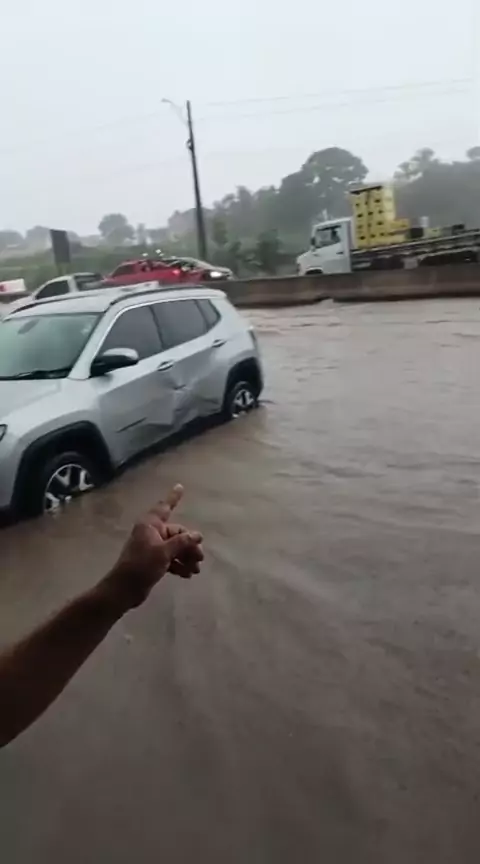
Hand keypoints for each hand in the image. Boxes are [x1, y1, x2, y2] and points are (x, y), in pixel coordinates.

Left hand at [107, 485, 203, 609]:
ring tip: (195, 570)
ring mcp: (153, 547)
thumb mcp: (164, 552)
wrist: (125, 589)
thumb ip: (182, 542)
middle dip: (190, 545)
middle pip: (177, 533)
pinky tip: (187, 575)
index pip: (165, 507)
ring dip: (186, 557)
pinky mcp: (154, 561)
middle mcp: (152, 532)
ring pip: (176, 547)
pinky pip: (171, 558)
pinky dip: (179, 565)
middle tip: (200, 558)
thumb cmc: (142, 565)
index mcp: (150, 524)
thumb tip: (197, 535)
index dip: (173, 497)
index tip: (180, 486)